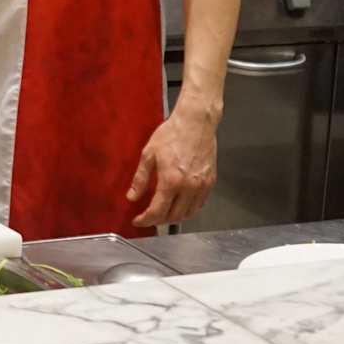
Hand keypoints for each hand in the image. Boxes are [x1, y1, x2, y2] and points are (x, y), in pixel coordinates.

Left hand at [128, 105, 219, 228]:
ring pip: (188, 214)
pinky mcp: (210, 182)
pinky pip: (199, 204)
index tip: (137, 221)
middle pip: (173, 216)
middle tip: (148, 216)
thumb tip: (132, 197)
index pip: (157, 211)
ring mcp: (202, 186)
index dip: (145, 220)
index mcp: (171, 181)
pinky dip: (189, 210)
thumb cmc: (171, 134)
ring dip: (174, 218)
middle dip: (158, 220)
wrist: (196, 122)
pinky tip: (180, 205)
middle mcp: (188, 187)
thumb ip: (141, 179)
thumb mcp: (149, 154)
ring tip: (162, 213)